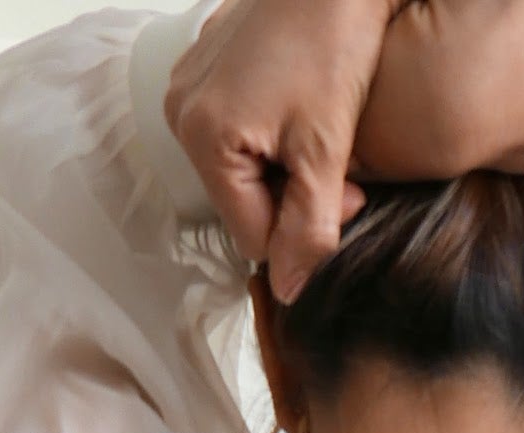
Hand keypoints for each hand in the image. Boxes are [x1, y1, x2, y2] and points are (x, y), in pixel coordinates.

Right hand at [163, 0, 398, 303]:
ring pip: (240, 167)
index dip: (301, 227)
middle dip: (291, 195)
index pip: (250, 235)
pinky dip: (270, 130)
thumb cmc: (334, 45)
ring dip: (283, 165)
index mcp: (203, 137)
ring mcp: (187, 85)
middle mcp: (181, 112)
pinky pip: (234, 127)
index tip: (342, 191)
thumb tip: (290, 295)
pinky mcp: (202, 65)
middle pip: (242, 200)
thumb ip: (310, 230)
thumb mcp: (326, 152)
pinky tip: (301, 102)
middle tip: (335, 161)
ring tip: (319, 129)